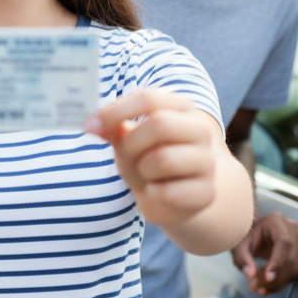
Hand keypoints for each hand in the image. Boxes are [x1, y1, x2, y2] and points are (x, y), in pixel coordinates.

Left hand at [86, 89, 218, 228]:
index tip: (91, 126)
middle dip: (131, 143)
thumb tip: (93, 123)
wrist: (175, 199)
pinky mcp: (207, 192)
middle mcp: (199, 130)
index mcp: (180, 107)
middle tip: (126, 155)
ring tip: (147, 174)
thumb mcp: (127, 140)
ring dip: (143, 170)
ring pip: (164, 159)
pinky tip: (159, 192)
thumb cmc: (148, 160)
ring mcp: (207, 161)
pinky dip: (153, 194)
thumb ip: (112, 127)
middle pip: (159, 124)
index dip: (115, 111)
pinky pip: (167, 192)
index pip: (148, 98)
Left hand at [231, 212, 297, 294]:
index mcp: (276, 221)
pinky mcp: (297, 255)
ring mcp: (297, 243)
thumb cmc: (244, 235)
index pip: (283, 242)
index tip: (267, 277)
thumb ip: (242, 258)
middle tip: (257, 287)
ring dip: (276, 284)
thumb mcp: (239, 244)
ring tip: (258, 289)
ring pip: (293, 269)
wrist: (250, 234)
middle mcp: (291, 230)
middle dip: (274, 278)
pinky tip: (265, 288)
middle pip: (290, 258)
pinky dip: (279, 284)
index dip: (278, 261)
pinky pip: (292, 273)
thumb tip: (250, 275)